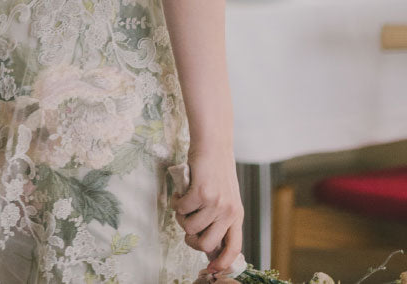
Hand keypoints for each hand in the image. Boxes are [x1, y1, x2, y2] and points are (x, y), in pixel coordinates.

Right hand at [171, 149, 243, 275]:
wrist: (213, 144)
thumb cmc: (217, 170)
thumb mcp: (226, 197)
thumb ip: (220, 218)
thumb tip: (208, 244)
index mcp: (237, 215)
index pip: (233, 248)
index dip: (222, 262)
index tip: (211, 269)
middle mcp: (228, 212)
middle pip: (205, 244)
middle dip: (190, 240)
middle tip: (186, 227)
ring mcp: (215, 203)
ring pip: (189, 228)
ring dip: (181, 218)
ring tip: (182, 204)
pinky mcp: (200, 192)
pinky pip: (181, 209)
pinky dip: (175, 203)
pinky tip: (178, 193)